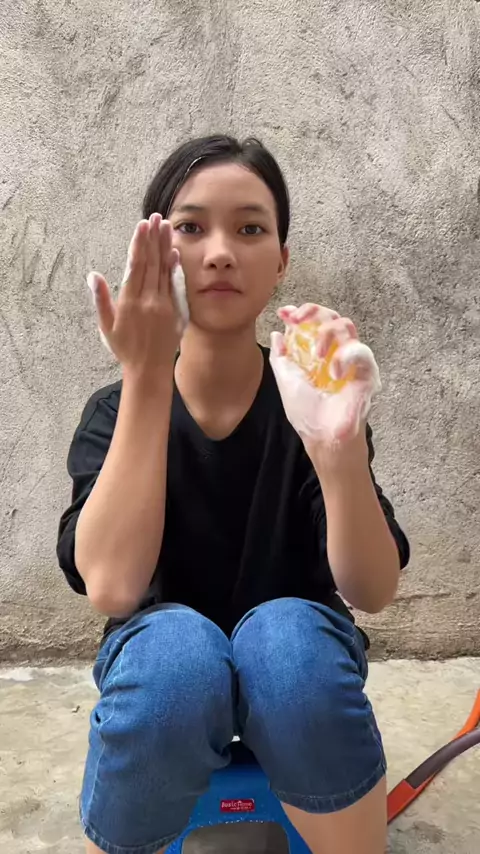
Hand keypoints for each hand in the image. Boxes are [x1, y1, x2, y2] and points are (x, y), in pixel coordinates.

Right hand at [87, 214, 186, 377]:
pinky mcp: (176, 311)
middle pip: (152, 263)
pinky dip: (175, 268)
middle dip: (153, 238)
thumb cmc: (124, 349)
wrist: (148, 370)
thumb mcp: (106, 326)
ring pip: (165, 270)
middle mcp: (148, 301)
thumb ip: (101, 299)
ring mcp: (165, 305)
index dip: (139, 243)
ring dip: (165, 246)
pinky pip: (176, 285)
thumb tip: (92, 275)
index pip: (135, 266)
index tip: (142, 225)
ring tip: (167, 226)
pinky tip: (175, 252)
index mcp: (129, 302)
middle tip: (156, 216)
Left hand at [270, 303, 380, 446]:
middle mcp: (335, 351)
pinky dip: (345, 356)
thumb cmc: (306, 412)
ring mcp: (352, 359)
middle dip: (313, 311)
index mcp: (317, 352)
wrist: (323, 435)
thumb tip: (277, 334)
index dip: (301, 312)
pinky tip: (335, 373)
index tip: (285, 313)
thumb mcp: (286, 380)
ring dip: (326, 334)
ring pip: (346, 325)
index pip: (313, 323)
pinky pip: (361, 350)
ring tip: (316, 355)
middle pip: (331, 316)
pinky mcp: (367, 370)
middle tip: (298, 319)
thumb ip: (281, 356)